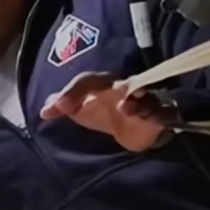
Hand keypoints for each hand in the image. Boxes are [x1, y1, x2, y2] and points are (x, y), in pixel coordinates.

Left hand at [40, 72, 177, 151]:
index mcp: (103, 85)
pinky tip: (154, 120)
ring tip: (128, 110)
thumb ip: (61, 104)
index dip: (72, 92)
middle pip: (127, 84)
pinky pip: (165, 114)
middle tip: (115, 96)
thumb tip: (43, 111)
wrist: (128, 127)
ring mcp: (145, 102)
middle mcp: (126, 89)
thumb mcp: (79, 108)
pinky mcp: (159, 118)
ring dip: (140, 103)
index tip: (57, 108)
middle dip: (122, 87)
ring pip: (148, 98)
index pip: (87, 81)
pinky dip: (161, 116)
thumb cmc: (102, 111)